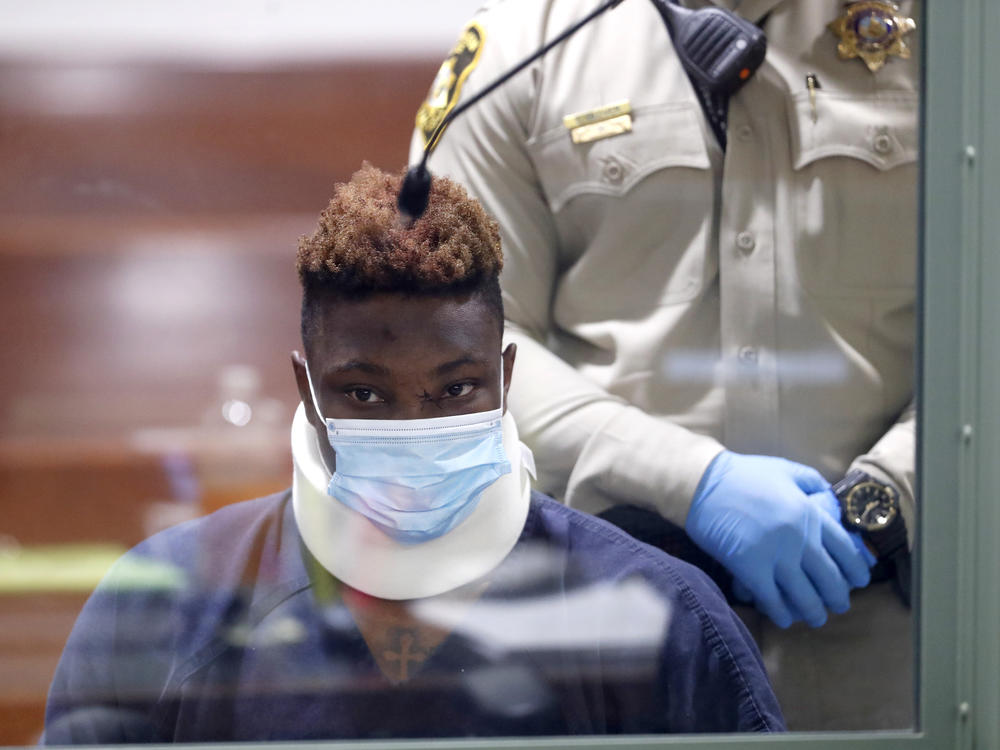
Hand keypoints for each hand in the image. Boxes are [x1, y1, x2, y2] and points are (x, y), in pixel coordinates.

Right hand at [685, 451, 871, 627]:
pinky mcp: (750, 570)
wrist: (703, 484)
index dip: (857, 571)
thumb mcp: (786, 470)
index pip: (846, 551)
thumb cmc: (744, 474)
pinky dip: (781, 614)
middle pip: (830, 580)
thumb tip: (830, 499)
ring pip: (806, 598)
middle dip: (838, 598)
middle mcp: (799, 539)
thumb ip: (813, 484)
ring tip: (815, 618)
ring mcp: (775, 556)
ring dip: (814, 613)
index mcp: (810, 514)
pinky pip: (773, 601)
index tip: (859, 581)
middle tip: (839, 605)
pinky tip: (784, 618)